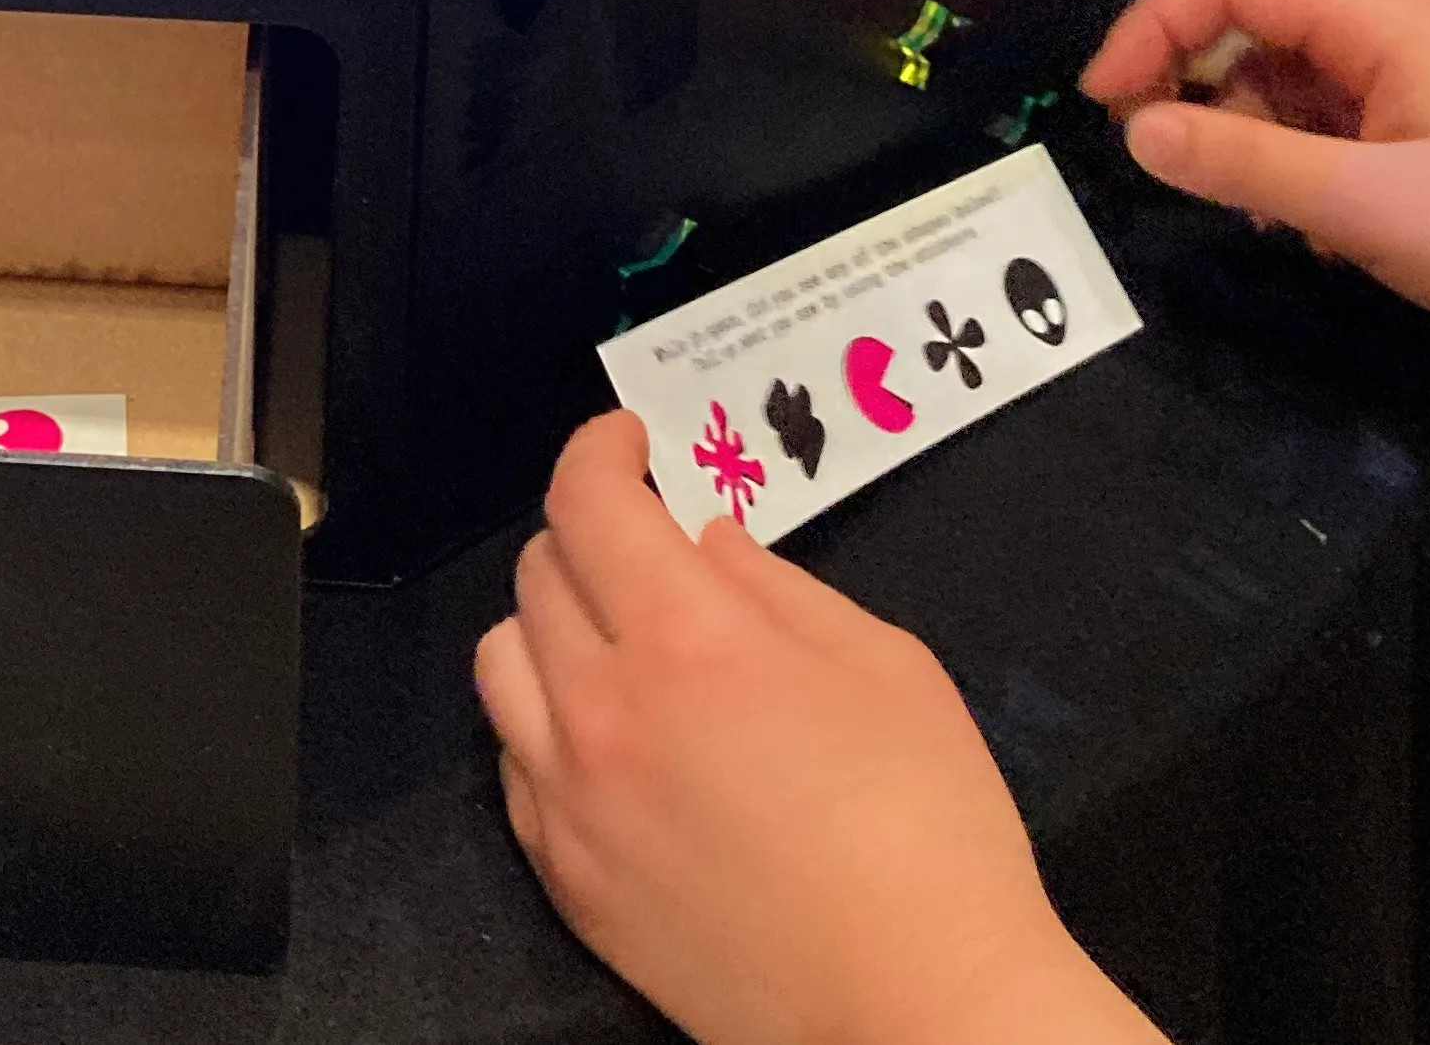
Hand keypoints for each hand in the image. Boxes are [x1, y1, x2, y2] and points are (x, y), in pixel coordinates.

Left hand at [474, 412, 1158, 1044]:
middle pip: (538, 573)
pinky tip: (611, 740)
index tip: (627, 441)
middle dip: (589, 534)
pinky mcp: (566, 880)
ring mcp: (571, 800)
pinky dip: (546, 725)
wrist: (918, 1011)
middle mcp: (602, 707)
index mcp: (685, 637)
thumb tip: (705, 542)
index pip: (586, 501)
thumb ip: (778, 586)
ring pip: (502, 664)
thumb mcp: (885, 665)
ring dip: (549, 626)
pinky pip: (515, 766)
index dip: (598, 450)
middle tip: (645, 547)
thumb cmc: (928, 827)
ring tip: (614, 640)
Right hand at [1083, 0, 1429, 366]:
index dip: (1153, 28)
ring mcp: (1413, 77)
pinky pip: (1331, 120)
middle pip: (1256, 20)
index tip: (1103, 101)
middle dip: (1191, 76)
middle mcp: (1388, 29)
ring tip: (1249, 210)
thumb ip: (1246, 163)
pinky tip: (1310, 227)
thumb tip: (1137, 131)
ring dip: (1248, 132)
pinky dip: (1298, 162)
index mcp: (1376, 19)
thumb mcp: (1368, 206)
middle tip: (1151, 148)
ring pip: (1290, 77)